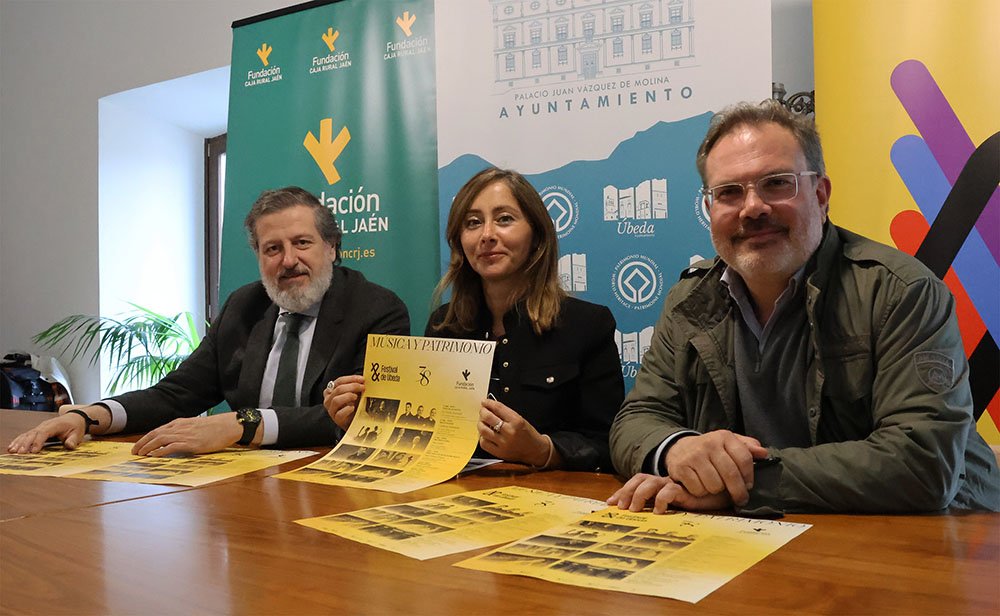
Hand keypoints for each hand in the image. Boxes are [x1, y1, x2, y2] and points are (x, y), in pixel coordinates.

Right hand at [6, 404, 108, 452]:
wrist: (75, 418)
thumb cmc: (76, 426)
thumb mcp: (77, 434)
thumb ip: (73, 440)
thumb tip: (70, 446)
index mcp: (54, 425)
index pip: (44, 433)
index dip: (38, 442)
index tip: (33, 451)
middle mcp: (45, 425)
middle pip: (33, 434)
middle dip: (25, 443)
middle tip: (19, 453)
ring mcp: (40, 427)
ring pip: (27, 434)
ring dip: (19, 442)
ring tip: (12, 451)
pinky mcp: (37, 431)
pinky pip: (26, 435)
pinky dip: (19, 441)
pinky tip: (12, 447)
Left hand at [131, 414, 241, 455]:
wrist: (227, 426)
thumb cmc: (215, 428)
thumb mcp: (196, 426)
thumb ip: (184, 431)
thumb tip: (175, 440)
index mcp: (180, 423)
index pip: (158, 430)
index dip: (146, 438)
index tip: (139, 445)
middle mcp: (179, 427)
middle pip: (155, 434)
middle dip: (142, 443)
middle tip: (134, 452)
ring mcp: (184, 435)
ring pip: (159, 440)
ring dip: (147, 448)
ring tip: (140, 455)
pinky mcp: (190, 443)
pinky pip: (170, 447)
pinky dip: (160, 451)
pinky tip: (154, 456)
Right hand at [323, 375, 363, 430]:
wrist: (355, 421)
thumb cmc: (354, 405)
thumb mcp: (354, 393)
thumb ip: (356, 386)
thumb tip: (363, 379)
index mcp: (332, 390)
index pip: (339, 381)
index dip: (351, 379)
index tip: (362, 379)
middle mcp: (329, 399)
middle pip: (338, 389)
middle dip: (352, 386)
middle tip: (363, 387)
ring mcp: (331, 410)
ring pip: (336, 400)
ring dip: (348, 396)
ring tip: (356, 397)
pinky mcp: (336, 419)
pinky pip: (339, 414)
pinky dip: (347, 409)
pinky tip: (353, 408)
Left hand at [478, 398, 556, 467]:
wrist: (535, 450)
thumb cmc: (528, 434)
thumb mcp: (520, 419)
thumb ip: (505, 413)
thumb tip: (491, 407)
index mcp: (516, 421)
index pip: (498, 408)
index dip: (489, 403)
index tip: (485, 402)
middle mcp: (509, 432)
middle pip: (488, 418)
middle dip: (483, 412)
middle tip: (483, 411)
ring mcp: (503, 443)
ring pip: (483, 430)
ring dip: (480, 423)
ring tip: (483, 422)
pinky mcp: (499, 453)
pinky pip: (484, 443)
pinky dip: (482, 437)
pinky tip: (486, 434)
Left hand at [606, 473, 733, 512]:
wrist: (725, 489)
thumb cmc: (701, 497)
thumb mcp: (678, 502)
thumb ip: (665, 504)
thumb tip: (644, 516)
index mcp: (661, 482)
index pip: (638, 481)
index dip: (623, 490)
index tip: (610, 503)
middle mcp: (665, 481)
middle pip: (639, 480)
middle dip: (625, 492)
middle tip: (617, 507)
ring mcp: (674, 484)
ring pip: (650, 483)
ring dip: (638, 495)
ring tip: (633, 509)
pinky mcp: (686, 490)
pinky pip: (669, 491)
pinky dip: (661, 500)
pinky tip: (658, 511)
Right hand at [665, 430, 768, 505]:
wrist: (679, 448)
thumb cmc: (710, 450)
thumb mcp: (728, 443)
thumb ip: (747, 447)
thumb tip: (763, 453)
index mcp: (724, 437)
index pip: (744, 459)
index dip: (749, 476)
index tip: (749, 486)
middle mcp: (709, 444)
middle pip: (731, 475)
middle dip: (738, 491)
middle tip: (740, 499)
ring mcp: (694, 456)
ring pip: (714, 485)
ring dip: (716, 491)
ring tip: (714, 486)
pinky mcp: (681, 468)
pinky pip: (698, 489)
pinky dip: (700, 492)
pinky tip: (700, 485)